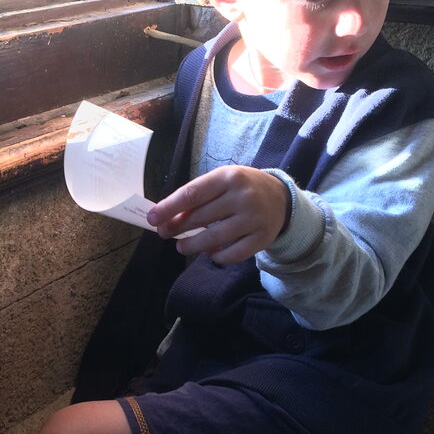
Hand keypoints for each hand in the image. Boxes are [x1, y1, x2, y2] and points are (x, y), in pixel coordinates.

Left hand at [147, 166, 289, 263]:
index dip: (169, 208)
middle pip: (200, 218)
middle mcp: (243, 197)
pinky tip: (209, 253)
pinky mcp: (262, 239)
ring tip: (181, 246)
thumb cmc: (242, 188)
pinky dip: (216, 256)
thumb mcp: (222, 182)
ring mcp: (254, 219)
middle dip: (177, 228)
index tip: (152, 219)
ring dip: (192, 246)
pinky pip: (232, 255)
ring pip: (213, 240)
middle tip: (164, 233)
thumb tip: (166, 217)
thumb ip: (198, 196)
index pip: (192, 194)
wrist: (281, 198)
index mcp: (228, 177)